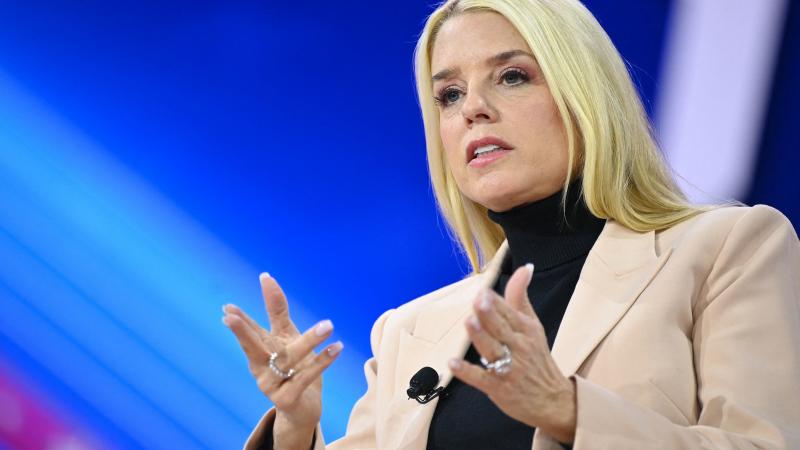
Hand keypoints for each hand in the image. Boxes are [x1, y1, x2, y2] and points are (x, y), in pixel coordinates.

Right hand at [222, 273, 342, 445]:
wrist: (304, 409)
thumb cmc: (293, 367)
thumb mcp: (286, 336)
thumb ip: (277, 309)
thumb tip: (265, 277)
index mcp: (259, 351)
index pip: (249, 332)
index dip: (240, 320)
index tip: (228, 308)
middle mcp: (261, 368)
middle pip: (253, 347)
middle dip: (242, 333)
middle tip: (229, 317)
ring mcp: (271, 385)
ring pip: (290, 359)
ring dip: (310, 340)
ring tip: (329, 324)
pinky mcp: (287, 398)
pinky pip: (306, 377)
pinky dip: (322, 362)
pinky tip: (336, 347)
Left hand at [448, 264, 576, 443]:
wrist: (553, 400)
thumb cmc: (537, 358)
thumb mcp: (533, 326)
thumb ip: (521, 298)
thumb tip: (524, 267)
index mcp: (527, 330)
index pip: (510, 313)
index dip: (495, 302)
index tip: (483, 292)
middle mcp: (519, 348)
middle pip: (502, 329)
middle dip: (490, 315)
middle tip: (478, 301)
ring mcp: (509, 369)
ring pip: (493, 350)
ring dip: (481, 337)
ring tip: (469, 323)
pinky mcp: (499, 388)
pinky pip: (481, 378)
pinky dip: (467, 372)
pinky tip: (453, 363)